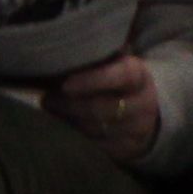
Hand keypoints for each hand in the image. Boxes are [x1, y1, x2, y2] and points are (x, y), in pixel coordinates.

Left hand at [41, 51, 161, 166]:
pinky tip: (62, 124)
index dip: (93, 80)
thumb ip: (98, 56)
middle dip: (69, 104)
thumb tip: (64, 43)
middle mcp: (142, 105)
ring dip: (68, 120)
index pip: (120, 76)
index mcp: (139, 77)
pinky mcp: (126, 150)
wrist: (146, 113)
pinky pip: (95, 146)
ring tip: (50, 108)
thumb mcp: (117, 63)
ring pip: (95, 129)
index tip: (65, 84)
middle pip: (101, 108)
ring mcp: (136, 130)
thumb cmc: (118, 80)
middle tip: (46, 98)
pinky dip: (75, 135)